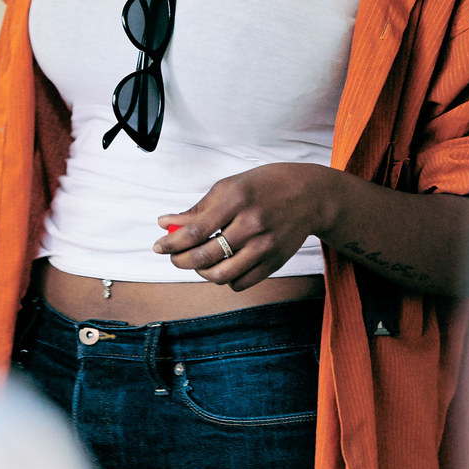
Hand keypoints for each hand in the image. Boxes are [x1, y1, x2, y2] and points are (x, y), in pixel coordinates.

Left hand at [153, 163, 342, 290]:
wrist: (309, 195)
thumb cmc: (263, 186)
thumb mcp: (229, 187)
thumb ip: (198, 209)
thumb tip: (165, 223)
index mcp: (236, 200)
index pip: (195, 230)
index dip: (171, 242)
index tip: (158, 246)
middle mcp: (251, 225)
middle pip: (204, 256)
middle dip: (180, 260)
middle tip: (173, 257)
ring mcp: (264, 246)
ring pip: (221, 275)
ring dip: (201, 272)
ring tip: (196, 262)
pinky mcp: (275, 262)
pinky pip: (241, 283)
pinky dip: (225, 279)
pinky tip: (221, 267)